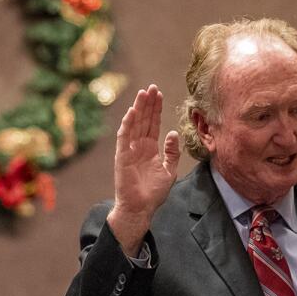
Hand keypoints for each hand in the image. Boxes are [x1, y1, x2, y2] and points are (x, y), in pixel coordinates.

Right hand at [107, 84, 179, 255]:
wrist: (141, 208)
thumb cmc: (153, 193)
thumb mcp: (169, 171)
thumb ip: (172, 152)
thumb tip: (174, 133)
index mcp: (150, 148)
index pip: (153, 124)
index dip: (156, 109)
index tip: (159, 94)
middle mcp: (139, 146)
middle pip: (143, 120)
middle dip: (147, 104)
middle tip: (152, 87)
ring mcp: (130, 150)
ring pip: (134, 124)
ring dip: (138, 109)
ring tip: (143, 93)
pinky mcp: (122, 156)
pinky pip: (124, 137)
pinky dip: (128, 124)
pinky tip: (132, 112)